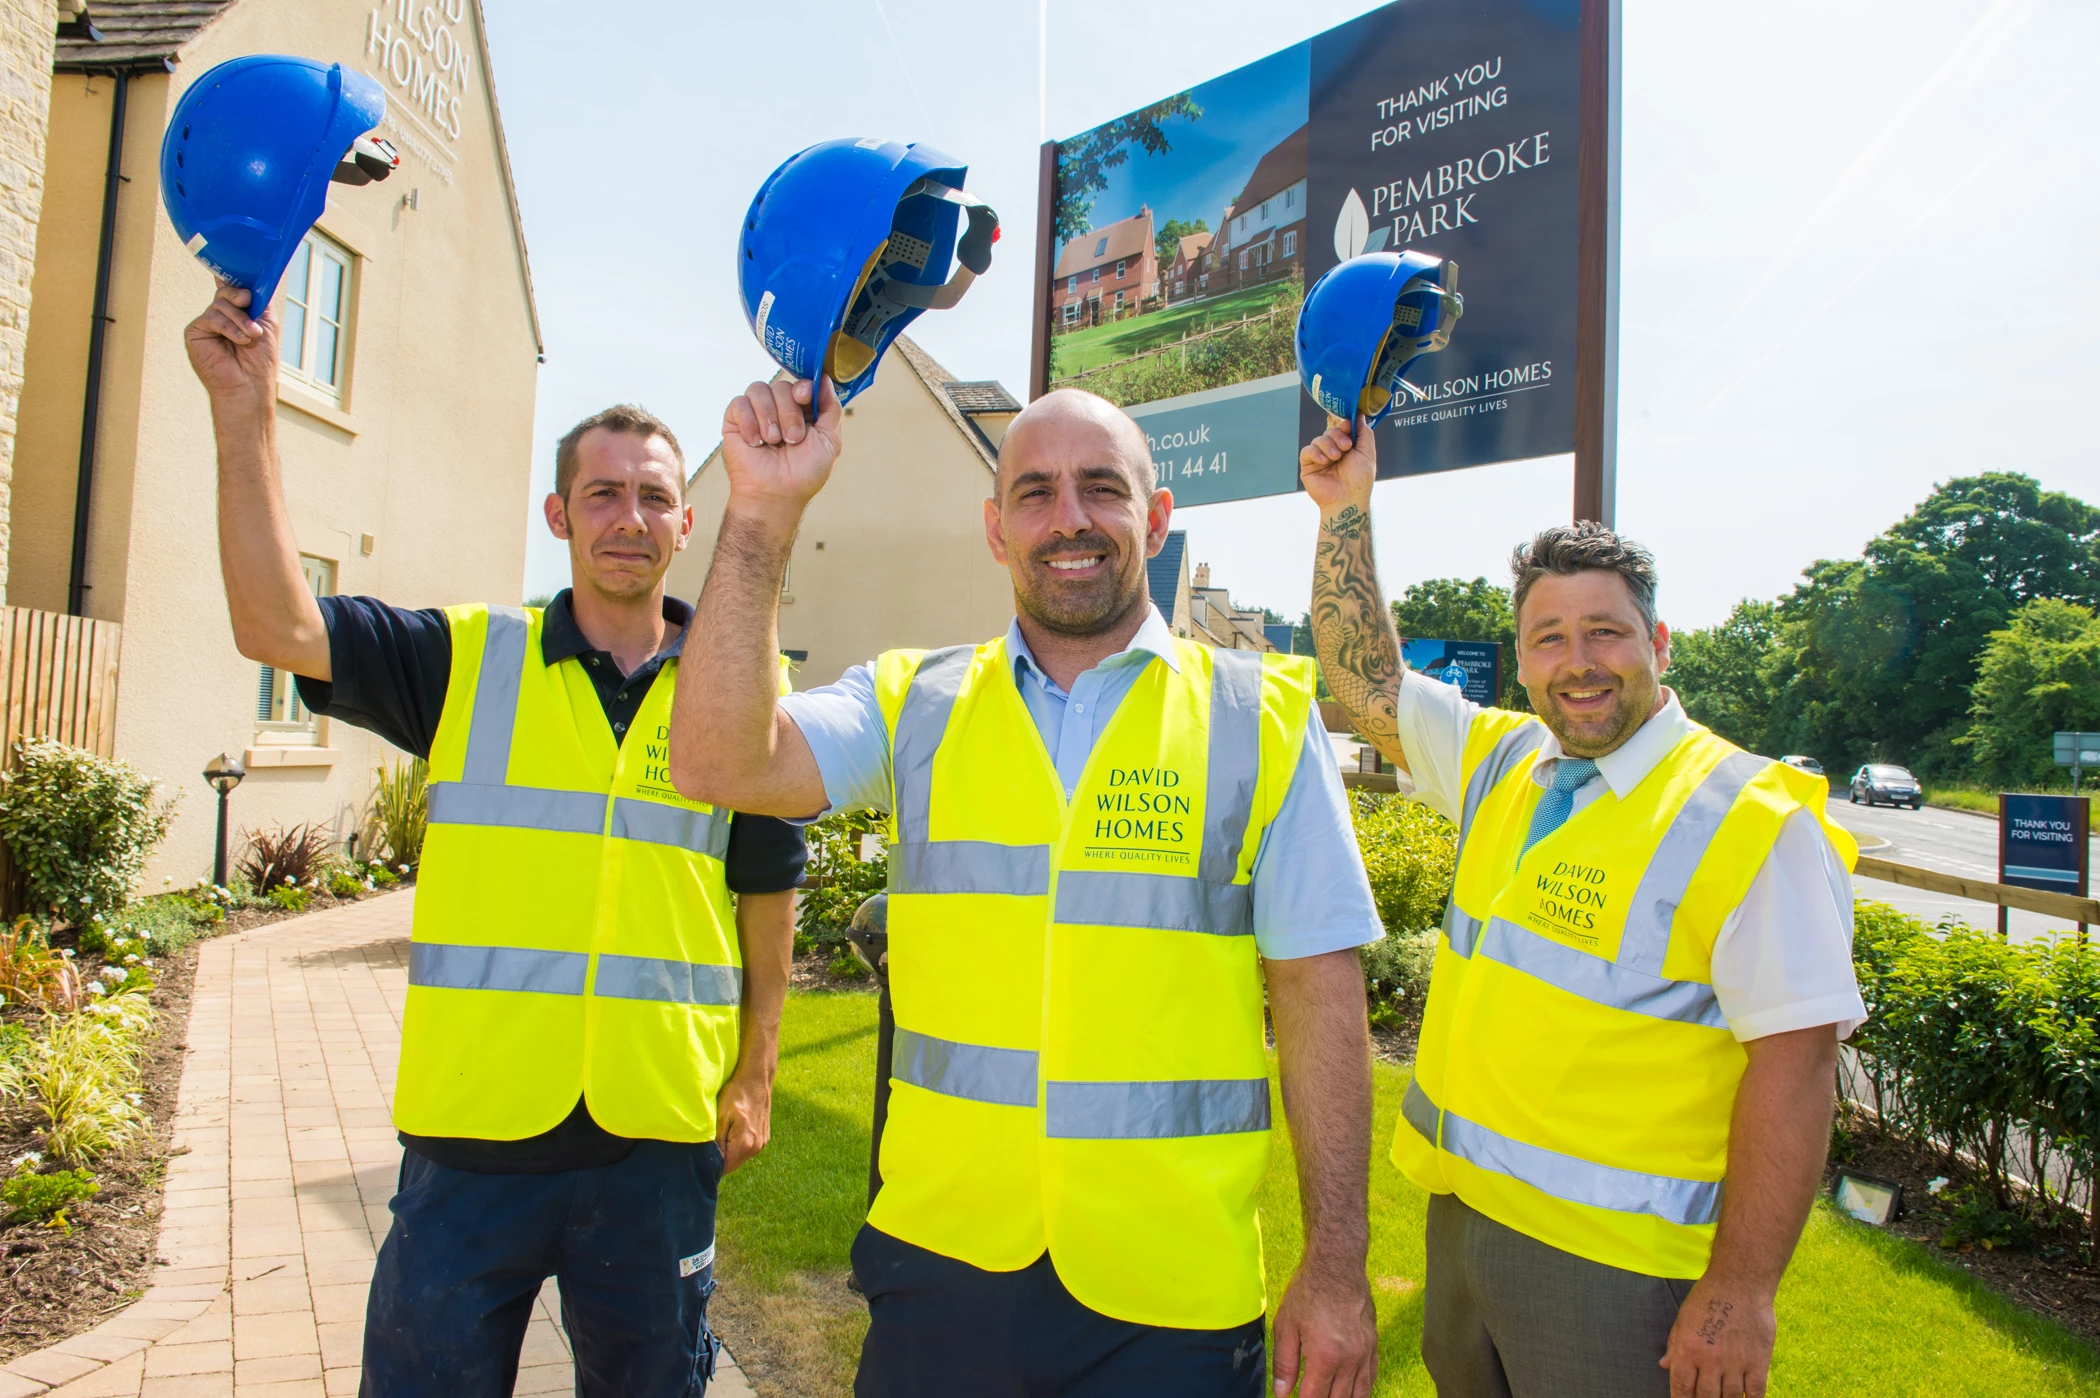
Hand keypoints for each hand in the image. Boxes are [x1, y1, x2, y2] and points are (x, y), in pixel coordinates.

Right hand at [184, 283, 278, 406]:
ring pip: (220, 303)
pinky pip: (211, 317)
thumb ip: (259, 298)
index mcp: (237, 311)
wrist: (250, 385)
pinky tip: (240, 339)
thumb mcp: (266, 322)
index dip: (234, 276)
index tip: (242, 264)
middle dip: (241, 297)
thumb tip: (258, 274)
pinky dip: (229, 327)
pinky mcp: (195, 331)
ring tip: (251, 336)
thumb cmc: (260, 360)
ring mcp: (207, 322)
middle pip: (227, 290)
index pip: (232, 286)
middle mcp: (221, 314)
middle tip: (249, 304)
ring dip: (240, 319)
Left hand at [714, 1069, 772, 1173]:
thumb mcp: (721, 1116)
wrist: (756, 1079)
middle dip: (720, 1161)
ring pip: (740, 1158)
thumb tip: (711, 1161)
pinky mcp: (764, 1137)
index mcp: (744, 1143)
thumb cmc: (736, 1094)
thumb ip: (717, 1141)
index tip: (701, 1157)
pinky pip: (748, 1150)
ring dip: (729, 1153)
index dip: (711, 1165)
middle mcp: (755, 1147)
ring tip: (719, 1137)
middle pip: (732, 1166)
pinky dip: (738, 1147)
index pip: (724, 1168)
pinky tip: (732, 1133)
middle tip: (707, 1147)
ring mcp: (761, 1142)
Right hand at [720, 376, 843, 523]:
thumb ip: (831, 408)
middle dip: (789, 412)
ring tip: (773, 442)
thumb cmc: (804, 473)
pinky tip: (756, 442)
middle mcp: (779, 408)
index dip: (803, 386)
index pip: (801, 383)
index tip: (804, 397)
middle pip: (782, 385)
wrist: (776, 494)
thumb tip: (824, 378)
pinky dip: (749, 422)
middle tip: (792, 439)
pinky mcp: (735, 421)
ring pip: (759, 390)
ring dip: (769, 416)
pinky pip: (739, 403)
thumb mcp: (829, 440)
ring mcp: (756, 413)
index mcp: (802, 411)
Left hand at [1270, 1260, 1376, 1397]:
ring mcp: (1365, 1354)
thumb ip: (1284, 1364)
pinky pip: (1371, 1378)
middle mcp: (1349, 1360)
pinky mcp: (1373, 1345)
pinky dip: (1361, 1391)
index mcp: (1325, 1357)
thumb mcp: (1286, 1326)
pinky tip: (1351, 1393)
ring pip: (1359, 1395)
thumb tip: (1281, 1393)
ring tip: (1330, 1397)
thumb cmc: (1309, 1292)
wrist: (1338, 1266)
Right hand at [1299, 414, 1375, 517]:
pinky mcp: (1309, 466)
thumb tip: (1359, 415)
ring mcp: (1320, 458)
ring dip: (1328, 445)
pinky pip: (1307, 451)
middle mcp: (1333, 451)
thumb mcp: (1367, 453)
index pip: (1342, 428)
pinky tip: (1324, 461)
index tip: (1348, 426)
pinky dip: (1315, 453)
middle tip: (1346, 447)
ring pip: (1318, 439)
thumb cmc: (1360, 480)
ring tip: (1336, 457)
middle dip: (1337, 435)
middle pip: (1330, 431)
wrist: (1347, 499)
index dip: (1344, 425)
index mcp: (1347, 447)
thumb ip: (1365, 433)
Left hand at [1661, 1276, 1776, 1397]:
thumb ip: (1674, 1344)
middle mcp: (1710, 1360)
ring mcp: (1736, 1363)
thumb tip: (1664, 1366)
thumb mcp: (1683, 1318)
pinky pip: (1755, 1392)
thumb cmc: (1708, 1297)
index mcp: (1688, 1349)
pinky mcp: (1758, 1362)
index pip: (1681, 1387)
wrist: (1741, 1282)